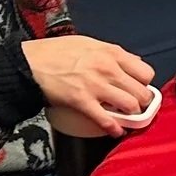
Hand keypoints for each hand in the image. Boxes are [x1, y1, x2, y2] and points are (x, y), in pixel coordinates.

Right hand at [22, 36, 155, 134]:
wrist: (30, 63)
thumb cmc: (56, 52)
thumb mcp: (89, 44)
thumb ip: (112, 53)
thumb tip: (131, 62)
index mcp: (111, 53)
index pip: (146, 72)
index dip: (144, 84)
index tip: (139, 89)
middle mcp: (108, 68)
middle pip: (142, 92)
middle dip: (142, 103)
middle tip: (136, 108)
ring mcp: (96, 86)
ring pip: (131, 107)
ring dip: (131, 116)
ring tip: (126, 118)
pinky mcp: (83, 102)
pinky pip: (107, 120)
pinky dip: (115, 129)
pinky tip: (116, 131)